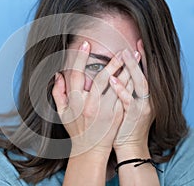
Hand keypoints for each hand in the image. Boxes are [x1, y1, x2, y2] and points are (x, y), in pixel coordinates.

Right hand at [52, 41, 125, 156]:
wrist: (90, 149)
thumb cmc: (75, 129)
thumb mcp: (61, 112)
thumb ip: (58, 93)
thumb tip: (57, 74)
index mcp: (75, 102)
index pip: (76, 75)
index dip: (80, 58)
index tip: (86, 44)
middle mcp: (89, 105)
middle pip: (101, 78)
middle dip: (112, 62)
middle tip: (121, 50)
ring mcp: (104, 110)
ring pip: (116, 86)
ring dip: (126, 69)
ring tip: (135, 57)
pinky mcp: (116, 115)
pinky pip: (124, 96)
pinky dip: (130, 84)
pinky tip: (136, 74)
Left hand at [110, 40, 152, 153]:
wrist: (130, 146)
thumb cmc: (124, 125)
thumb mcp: (127, 105)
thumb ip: (126, 90)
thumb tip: (115, 74)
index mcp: (145, 96)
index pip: (144, 73)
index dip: (142, 59)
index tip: (136, 44)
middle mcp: (148, 100)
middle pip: (144, 75)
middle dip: (137, 59)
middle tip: (128, 45)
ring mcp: (143, 108)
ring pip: (139, 84)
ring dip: (131, 68)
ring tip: (123, 54)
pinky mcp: (135, 116)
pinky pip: (128, 101)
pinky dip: (121, 89)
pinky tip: (112, 79)